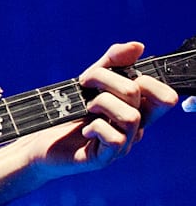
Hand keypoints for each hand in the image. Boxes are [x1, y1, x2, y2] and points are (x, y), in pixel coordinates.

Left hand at [41, 39, 177, 174]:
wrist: (40, 141)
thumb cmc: (69, 111)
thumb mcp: (91, 80)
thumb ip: (113, 62)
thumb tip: (138, 46)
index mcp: (138, 110)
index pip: (165, 96)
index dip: (146, 79)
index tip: (114, 75)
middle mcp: (134, 129)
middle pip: (139, 96)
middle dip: (108, 81)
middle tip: (87, 85)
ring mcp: (122, 146)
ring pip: (131, 117)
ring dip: (102, 103)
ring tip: (86, 108)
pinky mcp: (104, 159)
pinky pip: (115, 139)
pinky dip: (96, 127)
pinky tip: (84, 129)